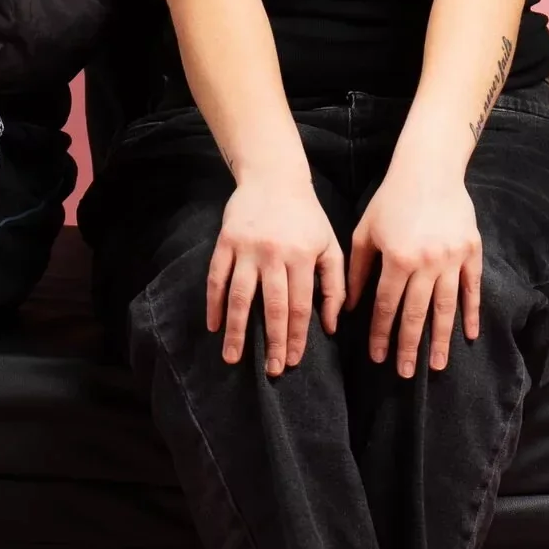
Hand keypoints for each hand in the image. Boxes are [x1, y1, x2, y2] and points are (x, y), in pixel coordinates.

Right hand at [205, 172, 343, 375]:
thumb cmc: (307, 216)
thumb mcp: (330, 245)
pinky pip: (217, 277)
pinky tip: (213, 325)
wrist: (274, 177)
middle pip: (272, 306)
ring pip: (240, 296)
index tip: (294, 360)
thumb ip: (335, 285)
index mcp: (303, 256)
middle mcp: (274, 253)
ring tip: (232, 357)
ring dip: (236, 330)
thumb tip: (332, 325)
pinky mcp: (226, 241)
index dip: (297, 336)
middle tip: (272, 371)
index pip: (300, 305)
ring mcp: (247, 248)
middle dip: (273, 341)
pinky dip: (213, 303)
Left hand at [348, 167, 483, 376]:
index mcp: (397, 258)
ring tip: (436, 365)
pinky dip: (472, 313)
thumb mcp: (365, 232)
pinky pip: (472, 289)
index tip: (377, 358)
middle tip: (405, 373)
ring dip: (440, 339)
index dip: (381, 334)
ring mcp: (452, 258)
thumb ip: (359, 271)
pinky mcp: (472, 251)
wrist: (429, 169)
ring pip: (446, 307)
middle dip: (408, 346)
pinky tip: (469, 335)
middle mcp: (426, 262)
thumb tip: (351, 308)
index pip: (387, 306)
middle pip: (416, 313)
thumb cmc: (391, 200)